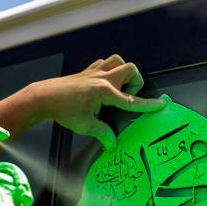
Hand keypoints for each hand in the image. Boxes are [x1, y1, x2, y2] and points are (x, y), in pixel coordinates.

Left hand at [30, 55, 165, 149]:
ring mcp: (94, 72)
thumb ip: (103, 133)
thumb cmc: (64, 111)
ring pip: (117, 61)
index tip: (162, 105)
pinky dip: (109, 70)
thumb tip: (113, 144)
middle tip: (127, 97)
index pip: (131, 100)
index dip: (148, 105)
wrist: (44, 97)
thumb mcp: (85, 126)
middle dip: (135, 82)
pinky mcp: (86, 71)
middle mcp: (102, 78)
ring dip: (123, 72)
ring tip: (118, 88)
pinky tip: (103, 84)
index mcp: (105, 92)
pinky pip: (104, 63)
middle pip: (130, 70)